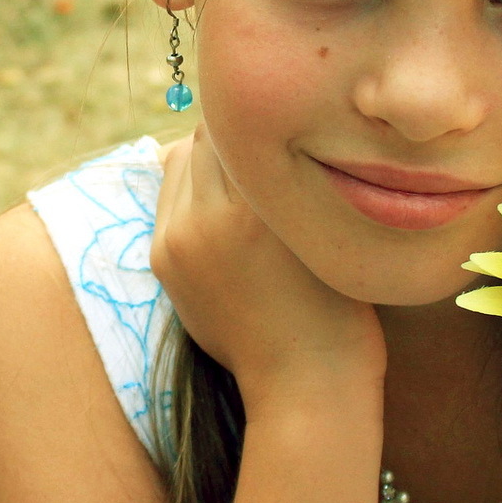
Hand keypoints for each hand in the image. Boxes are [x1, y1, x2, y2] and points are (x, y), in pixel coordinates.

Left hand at [152, 124, 385, 406]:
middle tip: (262, 154)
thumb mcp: (325, 224)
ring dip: (206, 165)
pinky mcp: (162, 259)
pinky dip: (191, 196)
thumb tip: (261, 129)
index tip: (280, 127)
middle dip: (230, 140)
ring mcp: (178, 238)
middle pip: (204, 137)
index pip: (239, 123)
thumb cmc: (339, 302)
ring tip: (242, 187)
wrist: (306, 381)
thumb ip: (288, 177)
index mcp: (260, 203)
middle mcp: (209, 214)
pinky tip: (222, 217)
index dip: (260, 121)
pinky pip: (168, 200)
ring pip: (180, 163)